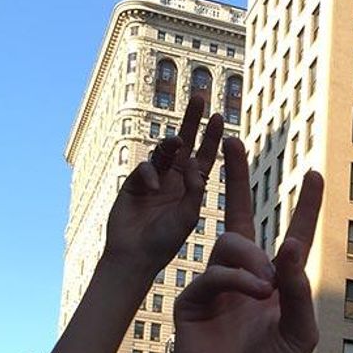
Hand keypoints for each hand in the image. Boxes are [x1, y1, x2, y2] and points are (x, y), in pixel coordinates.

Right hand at [102, 97, 222, 274]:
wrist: (134, 255)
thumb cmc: (165, 241)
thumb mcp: (188, 216)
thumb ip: (194, 191)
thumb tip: (195, 165)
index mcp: (192, 187)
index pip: (204, 156)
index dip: (211, 137)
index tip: (218, 116)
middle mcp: (174, 179)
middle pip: (185, 144)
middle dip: (192, 121)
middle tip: (200, 97)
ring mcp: (154, 179)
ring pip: (164, 152)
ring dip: (171, 144)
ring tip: (177, 141)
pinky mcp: (135, 183)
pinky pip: (145, 169)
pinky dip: (150, 174)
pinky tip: (153, 188)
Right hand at [173, 140, 322, 352]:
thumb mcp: (299, 333)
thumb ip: (298, 290)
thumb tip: (290, 246)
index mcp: (278, 286)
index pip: (292, 236)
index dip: (304, 206)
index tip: (314, 174)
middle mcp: (246, 280)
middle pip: (240, 218)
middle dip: (237, 179)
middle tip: (232, 142)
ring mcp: (217, 289)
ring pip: (230, 244)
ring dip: (251, 260)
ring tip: (264, 291)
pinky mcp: (192, 303)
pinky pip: (212, 274)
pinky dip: (234, 280)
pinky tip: (251, 294)